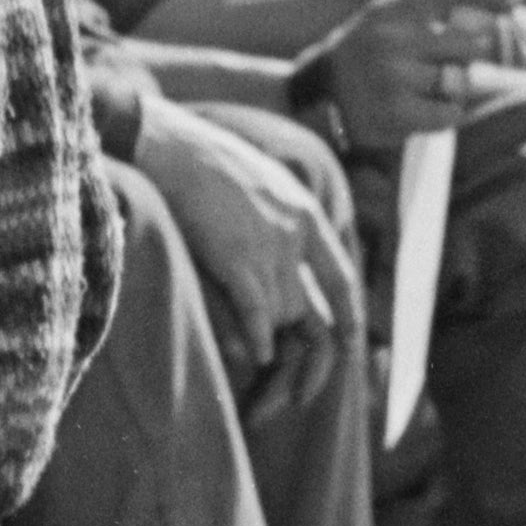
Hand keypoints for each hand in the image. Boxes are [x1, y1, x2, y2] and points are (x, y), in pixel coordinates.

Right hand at [135, 99, 360, 356]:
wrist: (173, 147)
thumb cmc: (208, 164)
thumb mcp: (266, 182)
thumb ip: (286, 215)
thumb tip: (298, 244)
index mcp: (306, 214)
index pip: (340, 277)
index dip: (348, 315)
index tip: (351, 342)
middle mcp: (295, 233)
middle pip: (306, 307)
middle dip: (299, 343)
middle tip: (295, 377)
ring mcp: (267, 246)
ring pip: (281, 313)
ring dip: (267, 334)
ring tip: (253, 345)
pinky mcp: (236, 257)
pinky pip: (257, 313)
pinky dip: (259, 339)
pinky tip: (258, 356)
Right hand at [310, 0, 525, 147]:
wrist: (313, 98)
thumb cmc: (362, 55)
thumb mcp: (385, 18)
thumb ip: (429, 6)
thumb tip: (495, 5)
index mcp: (391, 9)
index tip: (506, 3)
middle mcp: (392, 38)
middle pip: (468, 44)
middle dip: (468, 57)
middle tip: (450, 64)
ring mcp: (393, 76)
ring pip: (459, 81)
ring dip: (452, 89)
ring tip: (424, 90)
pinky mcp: (396, 113)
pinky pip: (449, 113)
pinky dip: (444, 115)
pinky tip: (422, 110)